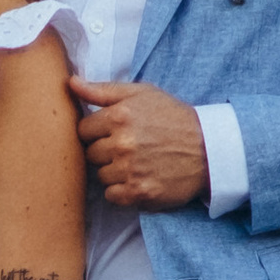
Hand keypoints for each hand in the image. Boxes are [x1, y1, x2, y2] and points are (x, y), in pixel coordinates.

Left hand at [67, 76, 208, 213]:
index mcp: (119, 116)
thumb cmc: (173, 117)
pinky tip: (139, 178)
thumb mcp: (142, 93)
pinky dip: (123, 190)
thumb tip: (71, 83)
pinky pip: (112, 195)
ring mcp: (130, 171)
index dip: (96, 132)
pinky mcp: (139, 193)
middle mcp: (122, 144)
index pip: (83, 130)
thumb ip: (103, 90)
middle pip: (90, 155)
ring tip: (136, 163)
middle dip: (105, 151)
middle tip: (128, 148)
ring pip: (100, 176)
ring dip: (114, 172)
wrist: (208, 149)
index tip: (113, 132)